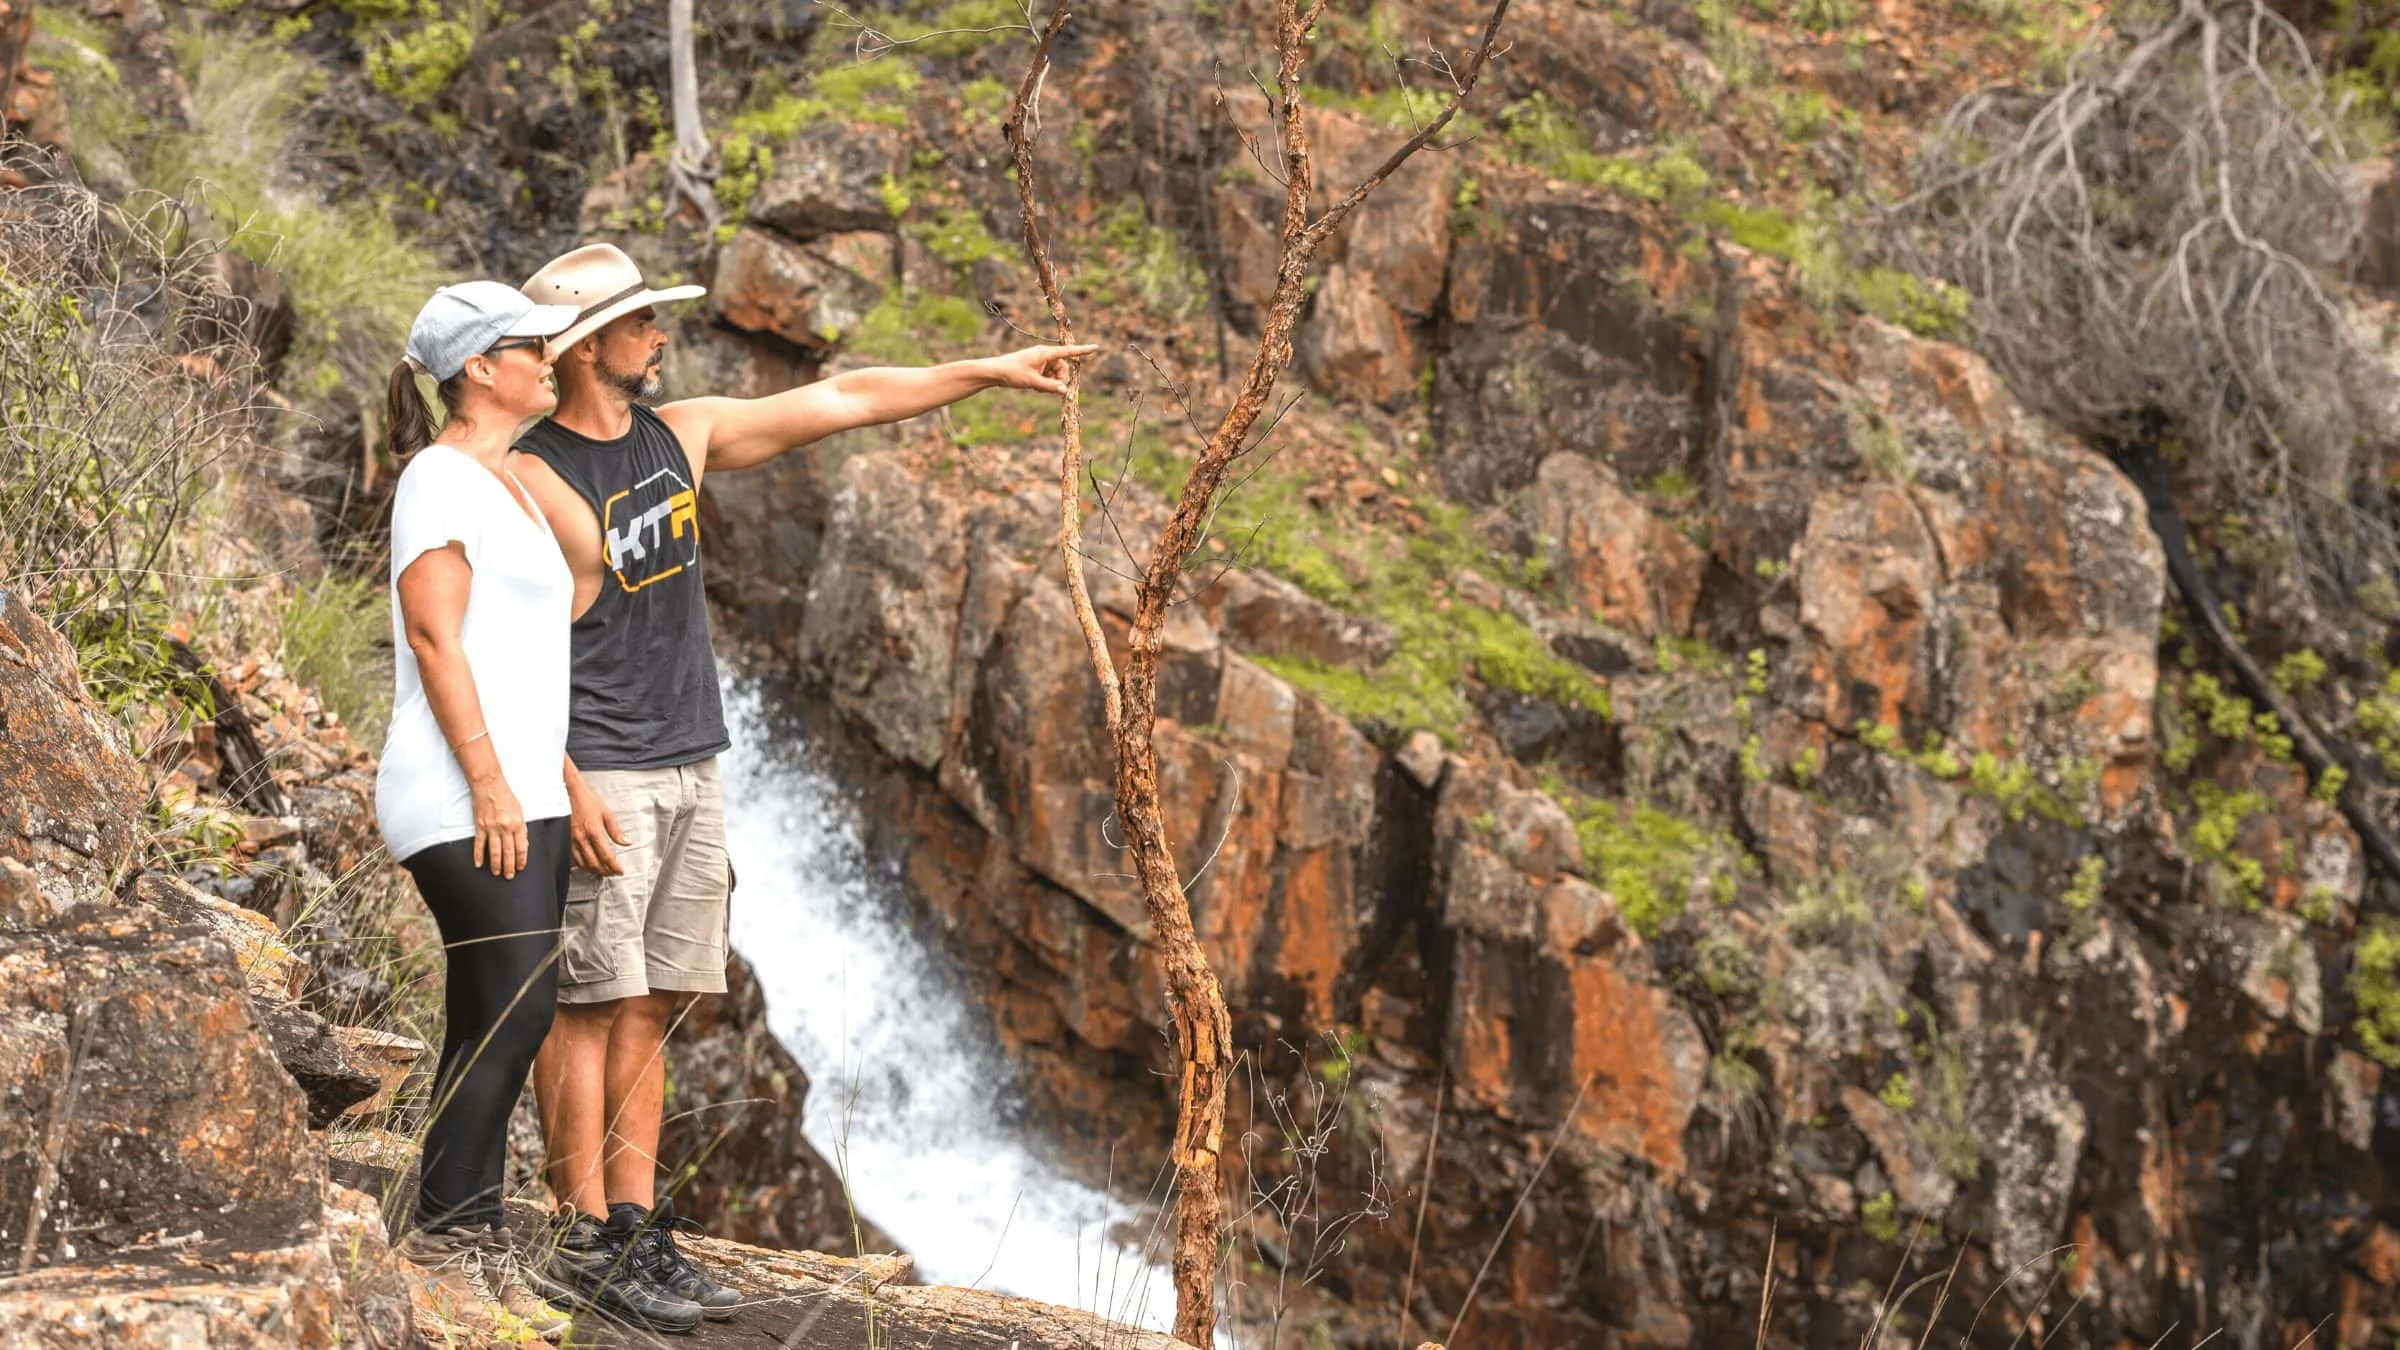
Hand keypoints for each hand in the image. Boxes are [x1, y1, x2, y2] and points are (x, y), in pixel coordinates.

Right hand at [471, 778, 528, 878]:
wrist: (489, 785)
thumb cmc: (506, 797)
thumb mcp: (520, 811)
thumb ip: (521, 827)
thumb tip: (523, 844)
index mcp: (518, 823)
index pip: (521, 847)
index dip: (521, 859)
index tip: (521, 867)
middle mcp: (505, 827)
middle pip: (509, 852)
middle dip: (509, 866)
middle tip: (509, 876)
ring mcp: (492, 827)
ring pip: (495, 851)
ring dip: (496, 864)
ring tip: (496, 873)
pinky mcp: (480, 826)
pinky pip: (479, 844)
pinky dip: (478, 855)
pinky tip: (478, 864)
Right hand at [568, 773, 628, 875]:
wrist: (569, 792)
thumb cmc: (587, 800)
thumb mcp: (606, 813)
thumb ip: (616, 830)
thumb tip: (626, 842)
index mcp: (594, 831)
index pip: (606, 856)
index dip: (614, 866)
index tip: (620, 871)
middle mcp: (581, 838)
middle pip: (594, 863)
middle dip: (605, 871)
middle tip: (612, 873)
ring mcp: (571, 841)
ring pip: (582, 863)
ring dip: (593, 870)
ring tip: (602, 871)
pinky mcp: (564, 840)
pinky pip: (572, 858)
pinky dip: (581, 865)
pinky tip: (587, 864)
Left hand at [984, 343, 1098, 395]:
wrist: (995, 372)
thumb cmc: (1012, 373)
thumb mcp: (1032, 382)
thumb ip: (1050, 386)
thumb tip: (1065, 390)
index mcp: (1045, 353)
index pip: (1068, 352)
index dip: (1082, 351)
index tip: (1096, 347)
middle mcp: (1044, 355)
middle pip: (1063, 367)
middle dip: (1060, 378)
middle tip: (1052, 388)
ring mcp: (1041, 361)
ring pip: (1056, 373)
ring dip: (1052, 382)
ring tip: (1039, 387)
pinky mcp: (1037, 367)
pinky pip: (1049, 375)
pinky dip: (1046, 382)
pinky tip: (1036, 386)